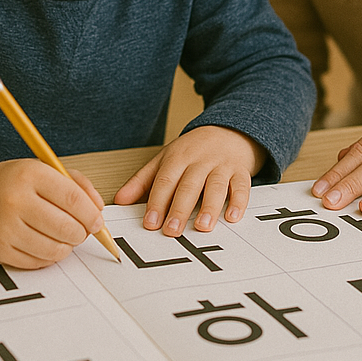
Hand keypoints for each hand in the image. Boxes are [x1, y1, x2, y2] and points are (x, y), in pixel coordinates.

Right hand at [0, 159, 105, 268]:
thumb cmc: (13, 182)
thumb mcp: (44, 169)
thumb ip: (76, 184)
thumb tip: (98, 208)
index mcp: (30, 174)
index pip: (72, 198)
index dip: (90, 214)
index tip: (97, 221)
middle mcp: (16, 200)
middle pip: (65, 226)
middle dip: (82, 233)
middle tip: (83, 231)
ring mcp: (6, 227)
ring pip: (53, 248)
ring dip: (67, 247)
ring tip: (66, 238)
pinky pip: (36, 262)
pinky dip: (50, 257)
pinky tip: (48, 244)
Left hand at [114, 126, 266, 235]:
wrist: (229, 130)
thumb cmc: (194, 149)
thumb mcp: (165, 159)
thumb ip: (142, 180)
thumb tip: (120, 200)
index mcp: (178, 157)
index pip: (165, 180)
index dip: (157, 202)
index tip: (150, 223)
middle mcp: (200, 161)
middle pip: (189, 185)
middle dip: (180, 208)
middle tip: (172, 230)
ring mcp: (222, 165)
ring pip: (215, 186)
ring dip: (209, 207)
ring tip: (202, 226)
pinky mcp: (240, 172)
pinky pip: (242, 186)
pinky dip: (239, 201)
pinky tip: (233, 216)